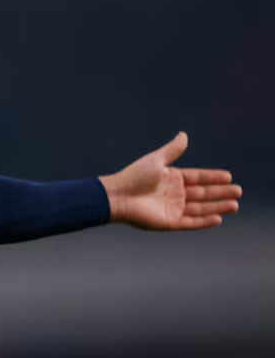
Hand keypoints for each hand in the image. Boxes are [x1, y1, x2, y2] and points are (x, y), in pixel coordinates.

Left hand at [98, 132, 240, 230]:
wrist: (118, 196)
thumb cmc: (134, 176)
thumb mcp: (156, 161)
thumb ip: (172, 150)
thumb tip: (184, 135)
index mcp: (172, 178)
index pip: (198, 178)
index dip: (213, 177)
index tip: (229, 176)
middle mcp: (174, 194)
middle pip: (203, 193)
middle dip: (221, 193)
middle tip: (238, 191)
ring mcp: (173, 208)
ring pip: (201, 209)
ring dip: (217, 207)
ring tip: (235, 204)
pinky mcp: (170, 222)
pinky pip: (191, 222)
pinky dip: (204, 222)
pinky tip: (218, 218)